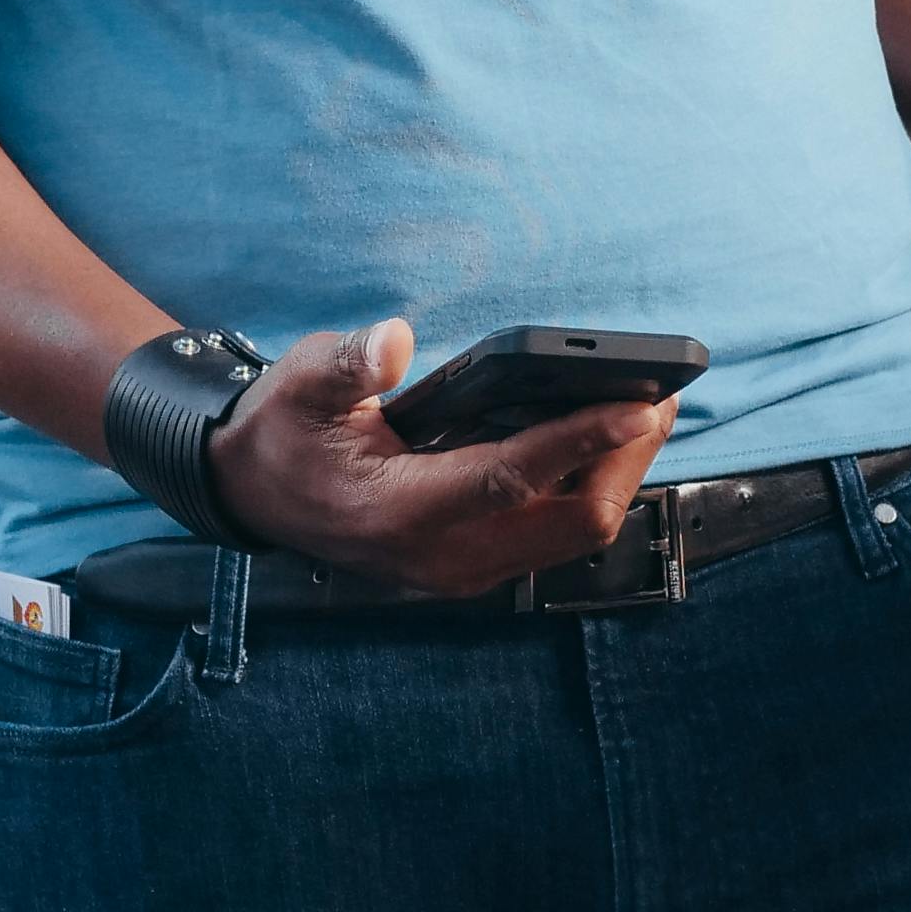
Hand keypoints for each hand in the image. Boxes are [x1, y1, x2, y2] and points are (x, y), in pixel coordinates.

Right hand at [205, 318, 676, 598]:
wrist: (250, 493)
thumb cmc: (283, 432)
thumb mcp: (300, 385)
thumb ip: (349, 364)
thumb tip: (395, 340)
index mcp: (402, 510)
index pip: (514, 477)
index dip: (583, 438)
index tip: (640, 402)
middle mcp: (443, 555)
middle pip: (571, 520)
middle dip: (624, 458)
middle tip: (660, 396)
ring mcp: (462, 570)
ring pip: (573, 536)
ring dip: (616, 477)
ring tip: (645, 414)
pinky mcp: (473, 567)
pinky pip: (555, 538)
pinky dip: (589, 491)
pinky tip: (603, 444)